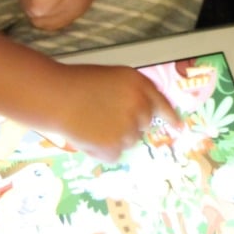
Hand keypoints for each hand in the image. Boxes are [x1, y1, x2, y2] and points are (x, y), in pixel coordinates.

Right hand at [46, 63, 179, 162]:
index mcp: (139, 85)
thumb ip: (133, 93)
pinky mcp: (114, 147)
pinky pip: (115, 154)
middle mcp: (140, 106)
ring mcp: (128, 128)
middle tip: (104, 116)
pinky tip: (88, 136)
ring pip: (129, 141)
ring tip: (92, 123)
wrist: (55, 96)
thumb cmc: (79, 83)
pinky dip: (103, 151)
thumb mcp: (113, 78)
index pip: (161, 103)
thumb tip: (146, 115)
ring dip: (115, 137)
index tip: (178, 127)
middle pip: (144, 125)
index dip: (171, 116)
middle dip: (130, 124)